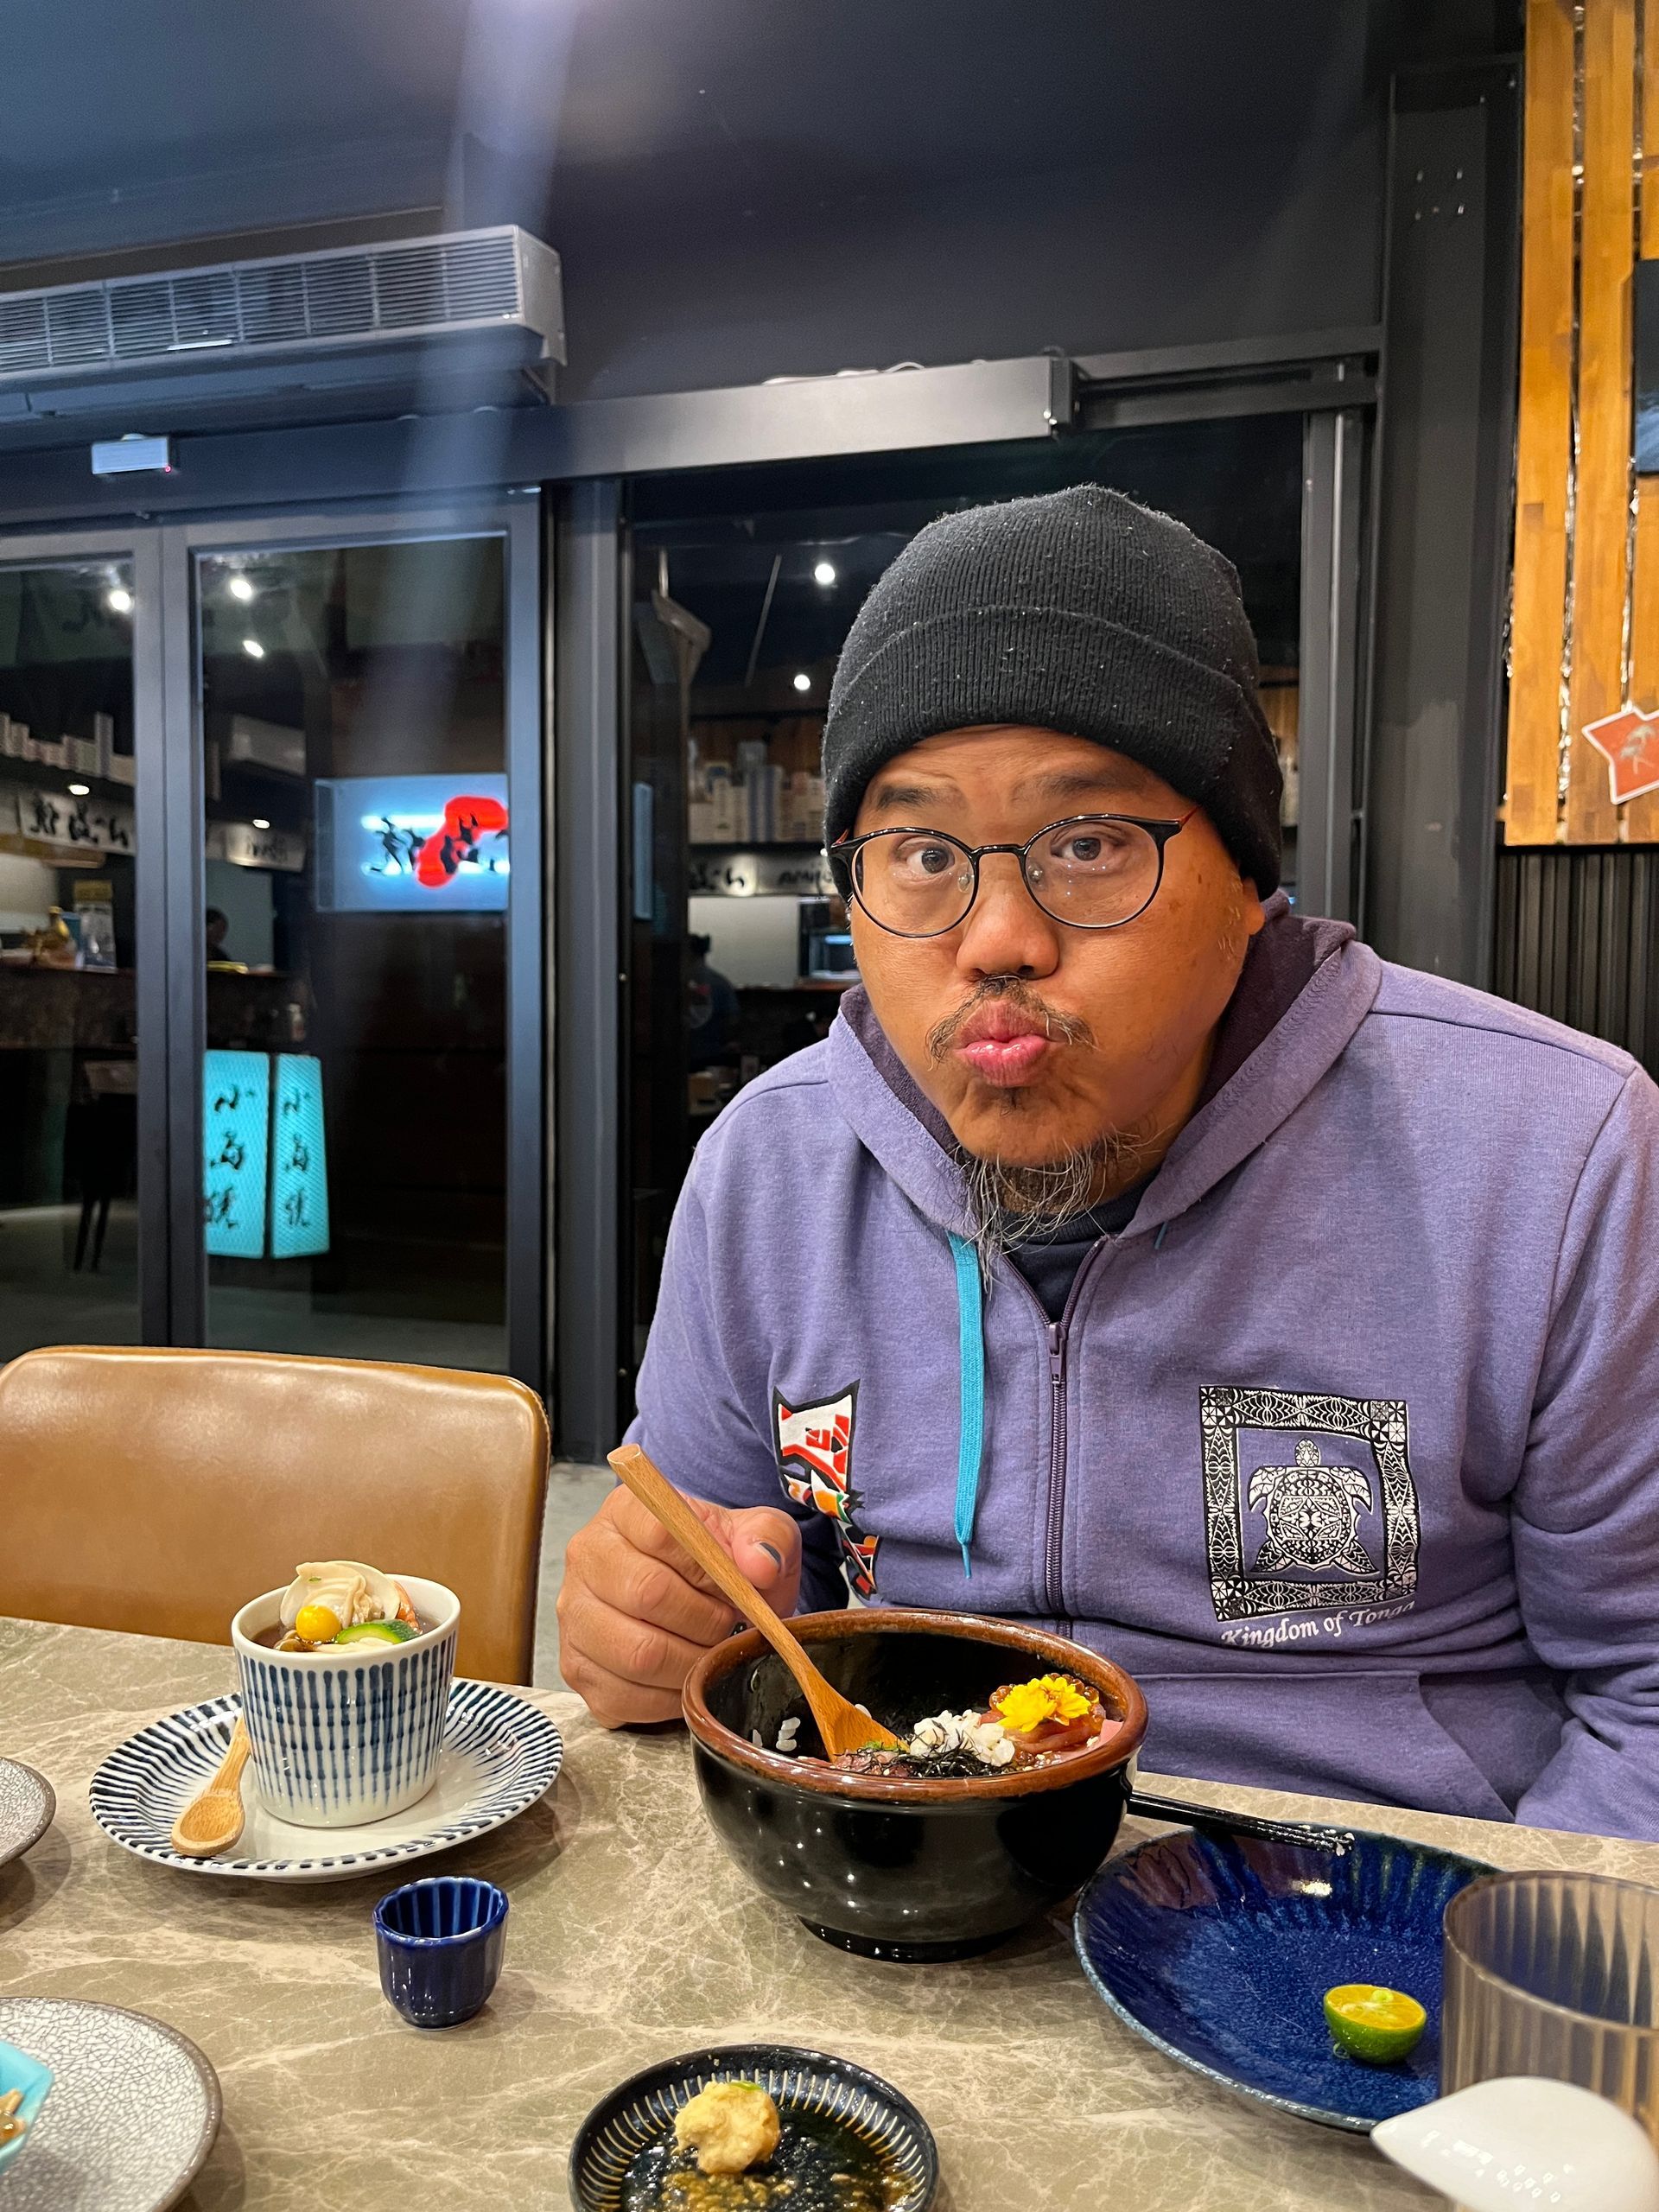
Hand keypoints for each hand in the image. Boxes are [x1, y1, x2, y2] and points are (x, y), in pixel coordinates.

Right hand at [557, 1484, 802, 1725]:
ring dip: (690, 1662)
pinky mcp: (576, 1668)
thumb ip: (767, 1537)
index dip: (707, 1566)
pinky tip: (686, 1677)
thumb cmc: (720, 1561)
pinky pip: (626, 1696)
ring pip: (637, 1653)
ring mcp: (575, 1615)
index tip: (732, 1583)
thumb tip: (760, 1566)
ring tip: (709, 1650)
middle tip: (726, 1624)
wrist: (695, 1596)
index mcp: (625, 1511)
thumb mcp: (755, 1533)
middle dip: (705, 1619)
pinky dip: (669, 1697)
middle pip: (646, 1593)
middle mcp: (587, 1558)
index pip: (659, 1531)